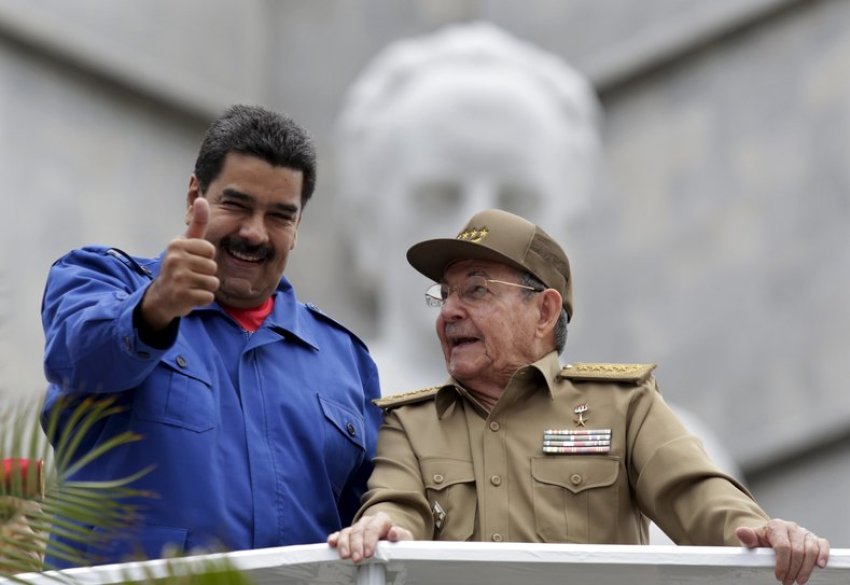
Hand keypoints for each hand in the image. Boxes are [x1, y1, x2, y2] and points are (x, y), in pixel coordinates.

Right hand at [140, 197, 218, 330]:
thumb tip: (202, 199)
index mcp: (177, 244)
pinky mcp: (181, 296)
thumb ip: (197, 223)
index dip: (205, 257)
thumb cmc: (179, 266)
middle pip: (212, 267)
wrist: (161, 296)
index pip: (210, 250)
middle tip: (190, 276)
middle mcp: (175, 259)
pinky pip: (208, 297)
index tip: (191, 260)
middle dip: (206, 274)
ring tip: (191, 286)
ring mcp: (177, 278)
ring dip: (205, 287)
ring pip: (213, 282)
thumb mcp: (186, 243)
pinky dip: (203, 299)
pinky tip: (190, 296)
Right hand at [327, 512, 412, 562]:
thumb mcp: (404, 538)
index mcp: (381, 520)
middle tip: (357, 558)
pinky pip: (339, 534)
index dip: (370, 540)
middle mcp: (367, 522)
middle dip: (357, 545)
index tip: (368, 553)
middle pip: (358, 530)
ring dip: (344, 543)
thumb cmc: (397, 540)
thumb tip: (393, 533)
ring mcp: (356, 527)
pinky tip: (332, 543)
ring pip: (347, 531)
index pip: (374, 527)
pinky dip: (335, 538)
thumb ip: (400, 534)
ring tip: (345, 556)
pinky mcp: (348, 535)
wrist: (391, 540)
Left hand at [736, 519, 828, 584]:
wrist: (770, 535)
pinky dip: (823, 555)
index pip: (783, 546)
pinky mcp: (814, 538)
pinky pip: (823, 545)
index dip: (782, 564)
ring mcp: (804, 532)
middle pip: (798, 551)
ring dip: (806, 569)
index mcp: (776, 526)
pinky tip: (820, 566)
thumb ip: (748, 537)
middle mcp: (792, 527)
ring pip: (811, 550)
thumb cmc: (761, 540)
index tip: (779, 577)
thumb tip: (741, 532)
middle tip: (787, 582)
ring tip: (799, 581)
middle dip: (793, 570)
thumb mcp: (752, 540)